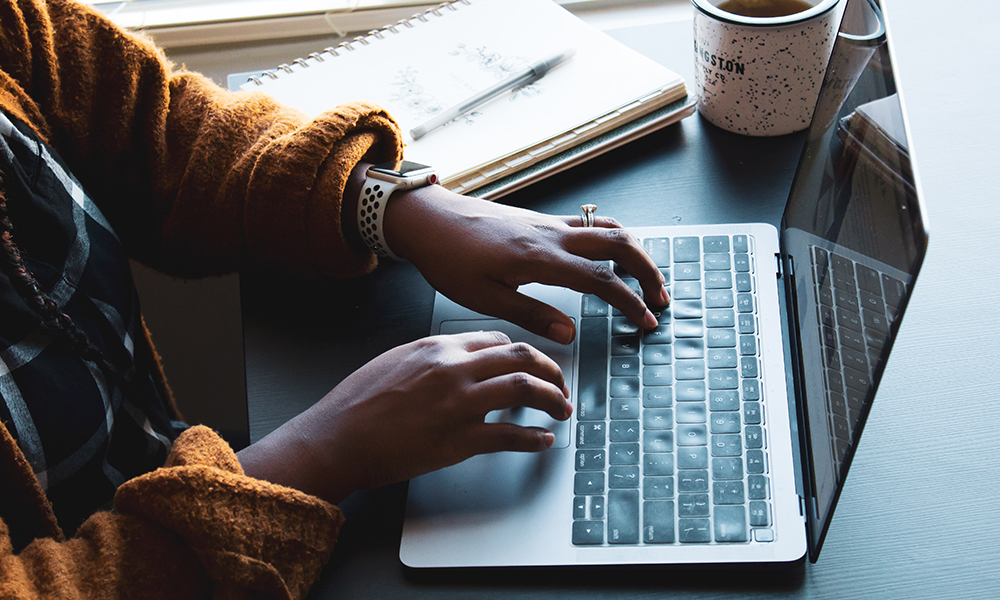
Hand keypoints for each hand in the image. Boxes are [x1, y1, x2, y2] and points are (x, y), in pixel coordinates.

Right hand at [237, 331, 571, 504]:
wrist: (336, 438)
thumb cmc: (357, 403)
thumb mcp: (395, 360)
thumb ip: (433, 357)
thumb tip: (462, 361)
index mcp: (438, 347)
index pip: (498, 340)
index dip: (523, 353)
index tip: (532, 365)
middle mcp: (453, 369)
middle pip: (522, 357)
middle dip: (551, 370)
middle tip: (560, 385)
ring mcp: (458, 404)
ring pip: (525, 389)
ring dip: (553, 399)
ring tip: (561, 410)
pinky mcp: (458, 440)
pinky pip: (510, 435)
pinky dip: (534, 439)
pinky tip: (542, 441)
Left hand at [384, 184, 670, 344]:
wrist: (429, 219)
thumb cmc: (449, 259)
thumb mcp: (485, 299)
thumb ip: (532, 315)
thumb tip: (571, 334)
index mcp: (540, 258)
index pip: (601, 279)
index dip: (629, 301)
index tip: (646, 321)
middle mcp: (552, 234)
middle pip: (619, 243)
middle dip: (648, 270)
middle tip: (660, 298)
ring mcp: (548, 223)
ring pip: (608, 228)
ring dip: (634, 251)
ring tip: (645, 278)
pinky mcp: (541, 220)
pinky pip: (589, 224)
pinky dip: (612, 239)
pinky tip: (610, 256)